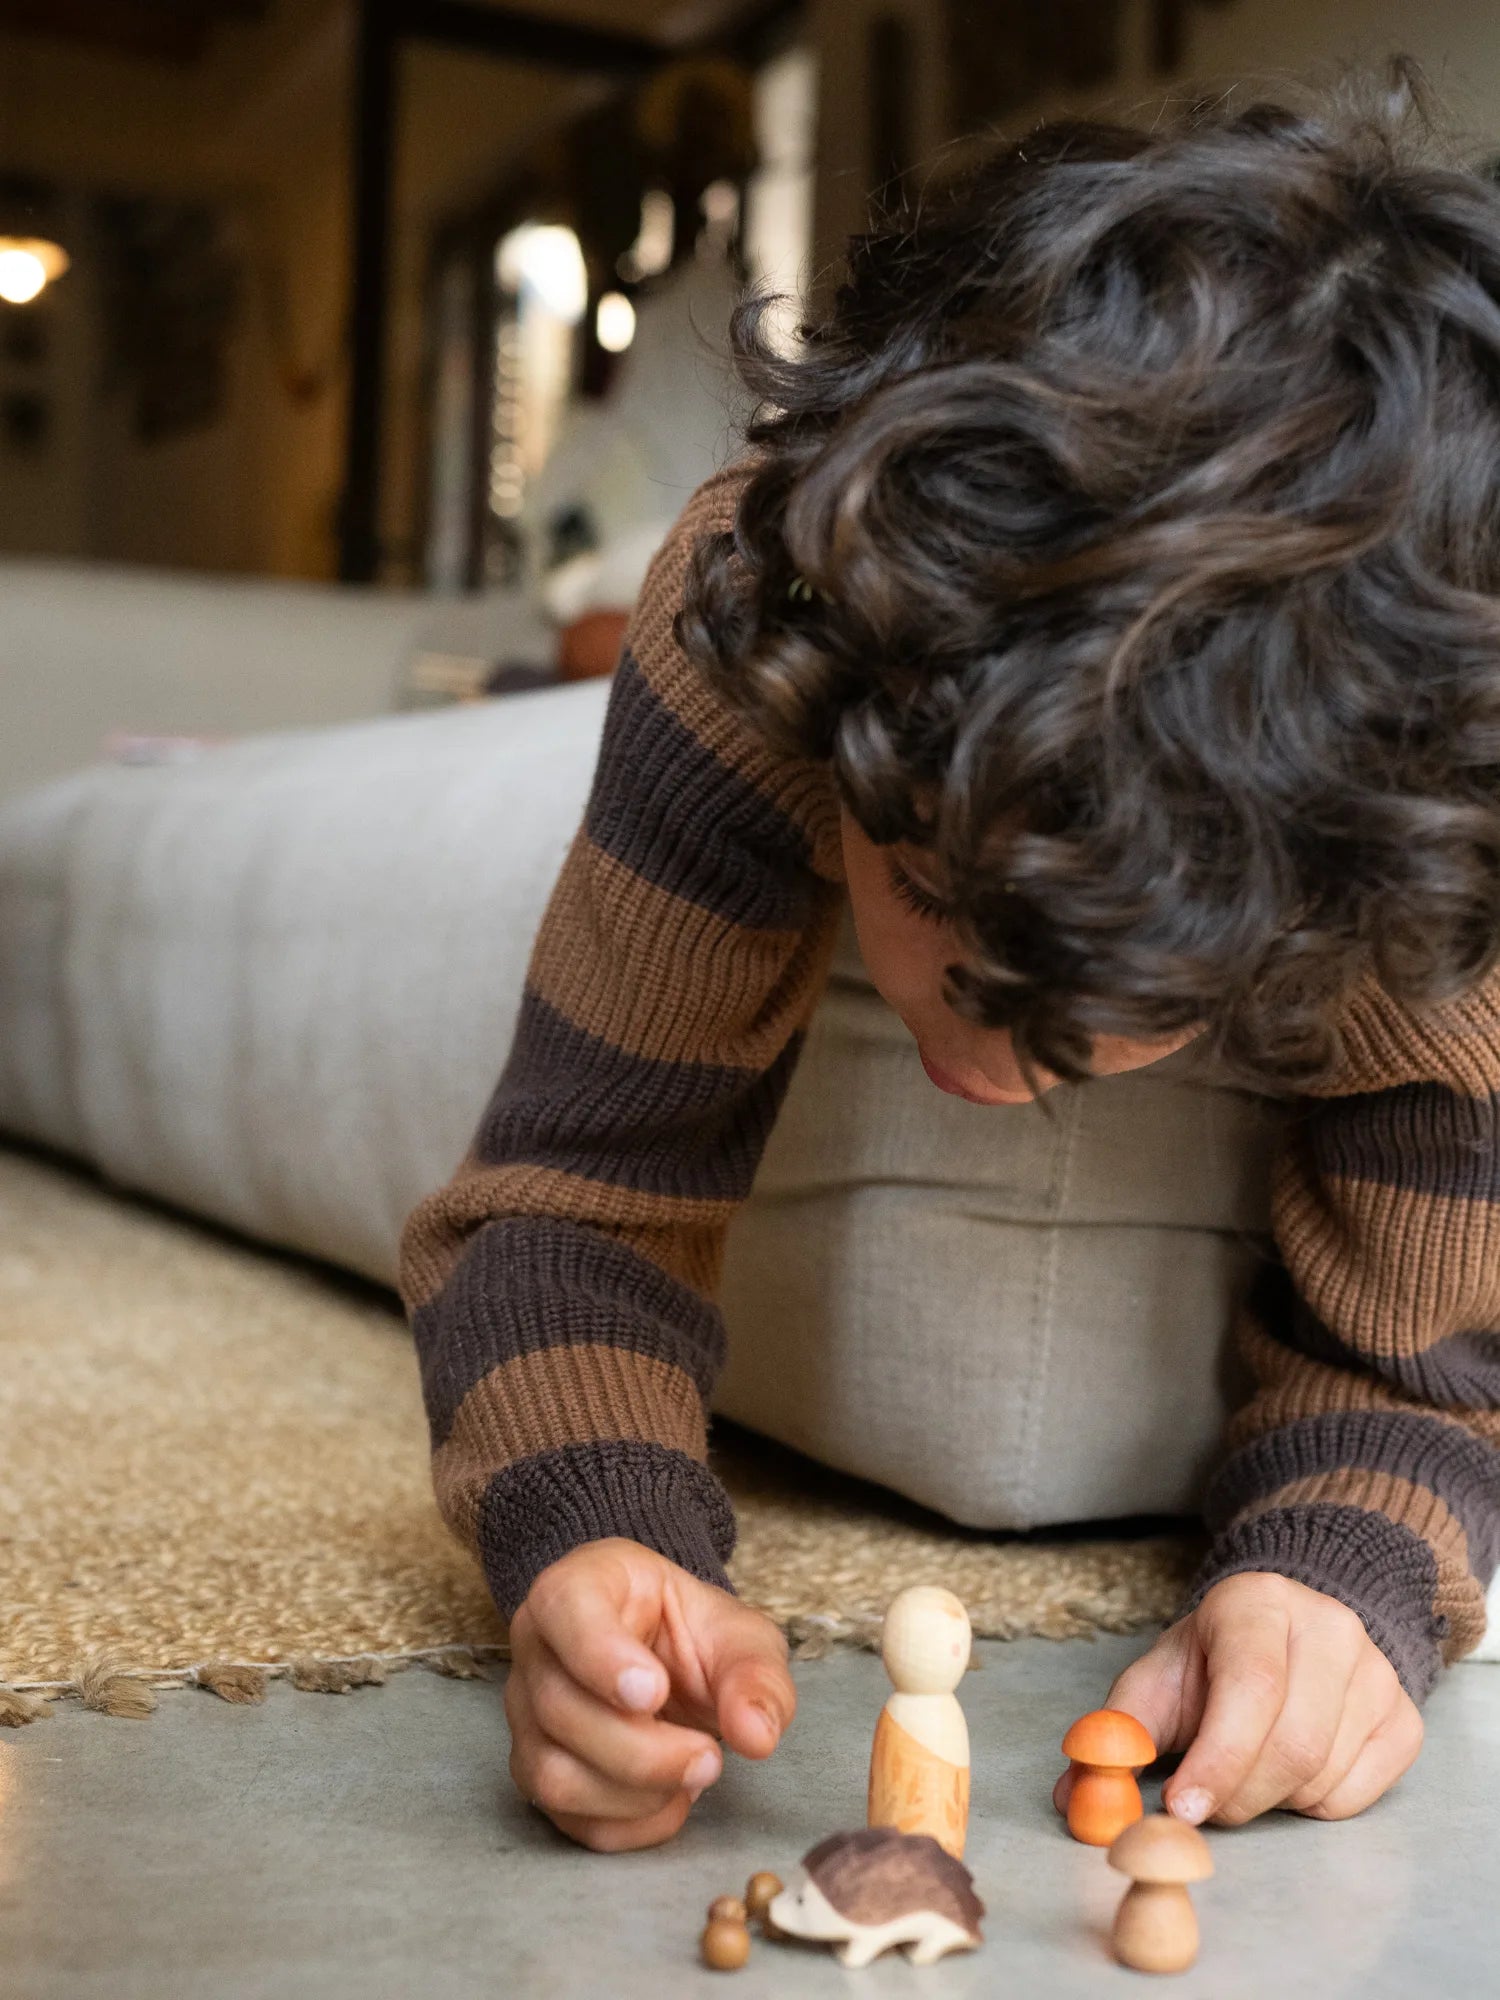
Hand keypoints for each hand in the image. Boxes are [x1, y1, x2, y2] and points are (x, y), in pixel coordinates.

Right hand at [505, 1537, 794, 1851]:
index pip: (564, 1609)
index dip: (602, 1657)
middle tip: (709, 1757)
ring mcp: (526, 1714)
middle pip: (561, 1709)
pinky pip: (568, 1819)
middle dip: (643, 1751)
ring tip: (693, 1775)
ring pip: (553, 1773)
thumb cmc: (689, 1635)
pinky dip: (630, 1826)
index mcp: (577, 1588)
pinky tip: (670, 1800)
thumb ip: (755, 1676)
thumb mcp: (739, 1636)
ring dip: (635, 1795)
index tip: (654, 1691)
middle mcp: (538, 1648)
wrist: (668, 1662)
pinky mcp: (535, 1771)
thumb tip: (757, 1734)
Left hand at [1053, 1573, 1423, 1827]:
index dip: (1218, 1758)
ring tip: (1246, 1767)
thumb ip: (1117, 1731)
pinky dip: (1313, 1805)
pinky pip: (1357, 1795)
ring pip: (1323, 1775)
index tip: (1181, 1808)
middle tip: (1203, 1803)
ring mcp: (1376, 1671)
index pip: (1251, 1687)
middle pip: (1292, 1744)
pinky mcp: (1403, 1717)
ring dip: (1272, 1799)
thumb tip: (1075, 1797)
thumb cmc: (1212, 1661)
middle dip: (1237, 1794)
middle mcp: (1328, 1626)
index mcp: (1257, 1602)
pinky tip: (1288, 1771)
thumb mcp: (1158, 1678)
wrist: (1284, 1632)